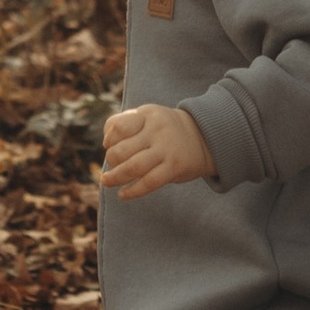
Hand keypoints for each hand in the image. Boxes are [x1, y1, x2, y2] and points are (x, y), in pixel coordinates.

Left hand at [99, 104, 215, 197]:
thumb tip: (106, 143)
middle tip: (111, 166)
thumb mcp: (146, 117)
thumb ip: (123, 124)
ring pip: (133, 168)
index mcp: (147, 115)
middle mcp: (157, 130)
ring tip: (107, 182)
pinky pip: (149, 182)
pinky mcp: (174, 167)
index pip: (119, 127)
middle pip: (122, 150)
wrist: (203, 137)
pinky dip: (133, 191)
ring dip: (115, 178)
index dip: (109, 139)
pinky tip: (123, 194)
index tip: (109, 145)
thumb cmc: (163, 129)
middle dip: (111, 161)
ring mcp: (167, 149)